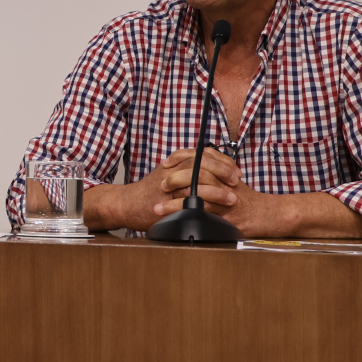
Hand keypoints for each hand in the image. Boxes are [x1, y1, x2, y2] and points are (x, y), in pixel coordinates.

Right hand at [83, 148, 241, 230]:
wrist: (126, 204)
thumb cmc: (147, 194)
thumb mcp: (166, 178)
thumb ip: (184, 174)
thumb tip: (208, 176)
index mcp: (175, 162)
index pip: (203, 154)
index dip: (222, 160)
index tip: (235, 170)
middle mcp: (173, 169)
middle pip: (202, 161)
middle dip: (223, 170)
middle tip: (236, 180)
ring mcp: (169, 183)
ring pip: (197, 176)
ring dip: (217, 188)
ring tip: (231, 198)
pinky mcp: (166, 198)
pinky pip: (187, 197)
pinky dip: (203, 201)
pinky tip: (215, 208)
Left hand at [149, 147, 284, 236]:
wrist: (268, 214)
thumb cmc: (247, 199)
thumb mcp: (230, 182)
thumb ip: (212, 175)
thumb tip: (186, 174)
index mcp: (224, 170)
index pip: (200, 156)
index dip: (181, 157)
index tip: (166, 163)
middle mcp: (224, 181)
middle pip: (197, 172)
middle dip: (175, 178)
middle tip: (161, 184)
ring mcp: (226, 198)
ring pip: (199, 194)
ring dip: (175, 203)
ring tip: (158, 208)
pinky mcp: (227, 215)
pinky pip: (206, 214)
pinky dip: (189, 217)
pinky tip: (175, 221)